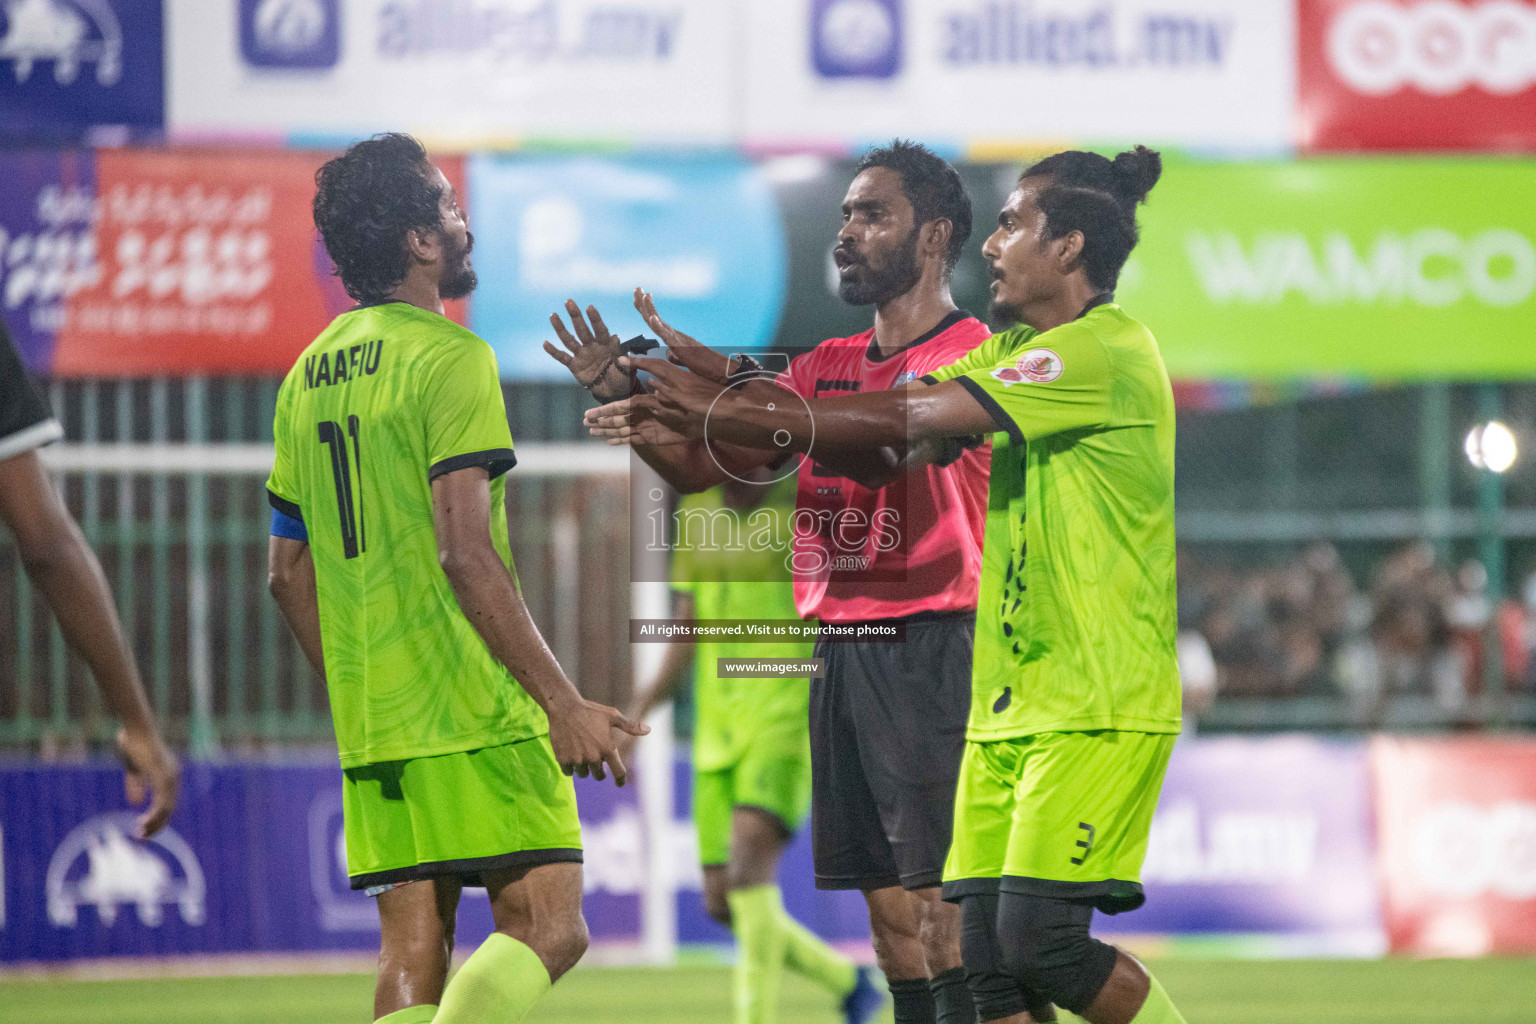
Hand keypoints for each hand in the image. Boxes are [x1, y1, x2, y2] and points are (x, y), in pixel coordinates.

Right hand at [116, 725, 179, 837]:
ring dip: (154, 823)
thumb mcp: (134, 769)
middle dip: (157, 825)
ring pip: (167, 808)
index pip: (168, 802)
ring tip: (141, 833)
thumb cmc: (133, 745)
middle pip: (170, 808)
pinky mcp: (162, 776)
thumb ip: (136, 785)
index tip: (145, 829)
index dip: (158, 818)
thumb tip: (137, 803)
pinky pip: (162, 801)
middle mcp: (173, 776)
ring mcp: (169, 776)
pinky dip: (154, 815)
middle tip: (142, 837)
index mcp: (168, 774)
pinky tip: (143, 823)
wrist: (135, 730)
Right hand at [544, 300, 633, 402]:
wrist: (614, 391)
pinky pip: (563, 357)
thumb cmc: (623, 377)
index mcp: (606, 344)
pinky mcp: (575, 366)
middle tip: (569, 302)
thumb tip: (615, 337)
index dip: (595, 319)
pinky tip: (545, 343)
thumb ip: (618, 353)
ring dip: (561, 328)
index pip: (600, 329)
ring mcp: (582, 355)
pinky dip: (554, 351)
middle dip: (576, 316)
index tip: (590, 307)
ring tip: (553, 315)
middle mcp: (592, 346)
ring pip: (569, 340)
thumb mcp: (625, 366)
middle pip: (582, 329)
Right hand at [547, 696, 649, 785]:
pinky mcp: (563, 759)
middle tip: (594, 757)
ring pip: (583, 773)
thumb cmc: (591, 711)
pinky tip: (570, 753)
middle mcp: (594, 757)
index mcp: (608, 748)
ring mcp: (578, 759)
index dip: (620, 780)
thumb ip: (630, 726)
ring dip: (583, 767)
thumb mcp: (612, 715)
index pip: (619, 772)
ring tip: (580, 750)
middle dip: (598, 770)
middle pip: (599, 776)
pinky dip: (569, 766)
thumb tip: (648, 730)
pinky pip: (568, 771)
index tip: (619, 783)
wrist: (564, 707)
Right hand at [585, 394, 701, 446]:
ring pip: (622, 430)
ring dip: (607, 431)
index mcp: (646, 402)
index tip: (592, 412)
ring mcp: (647, 426)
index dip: (606, 410)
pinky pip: (634, 440)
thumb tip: (650, 382)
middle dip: (601, 420)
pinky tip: (610, 442)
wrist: (704, 417)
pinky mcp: (653, 438)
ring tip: (591, 432)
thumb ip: (662, 389)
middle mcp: (643, 414)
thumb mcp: (677, 391)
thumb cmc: (691, 401)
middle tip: (584, 422)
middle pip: (618, 418)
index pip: (621, 407)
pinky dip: (622, 441)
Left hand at [632, 289, 736, 384]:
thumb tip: (668, 353)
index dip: (645, 308)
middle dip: (643, 302)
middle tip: (637, 288)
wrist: (715, 367)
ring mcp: (675, 337)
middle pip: (653, 316)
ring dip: (650, 308)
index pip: (653, 320)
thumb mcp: (682, 358)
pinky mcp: (679, 345)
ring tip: (644, 295)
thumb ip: (674, 355)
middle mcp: (672, 333)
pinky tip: (652, 318)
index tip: (638, 296)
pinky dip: (658, 326)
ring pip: (658, 321)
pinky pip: (667, 335)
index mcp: (670, 335)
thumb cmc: (701, 363)